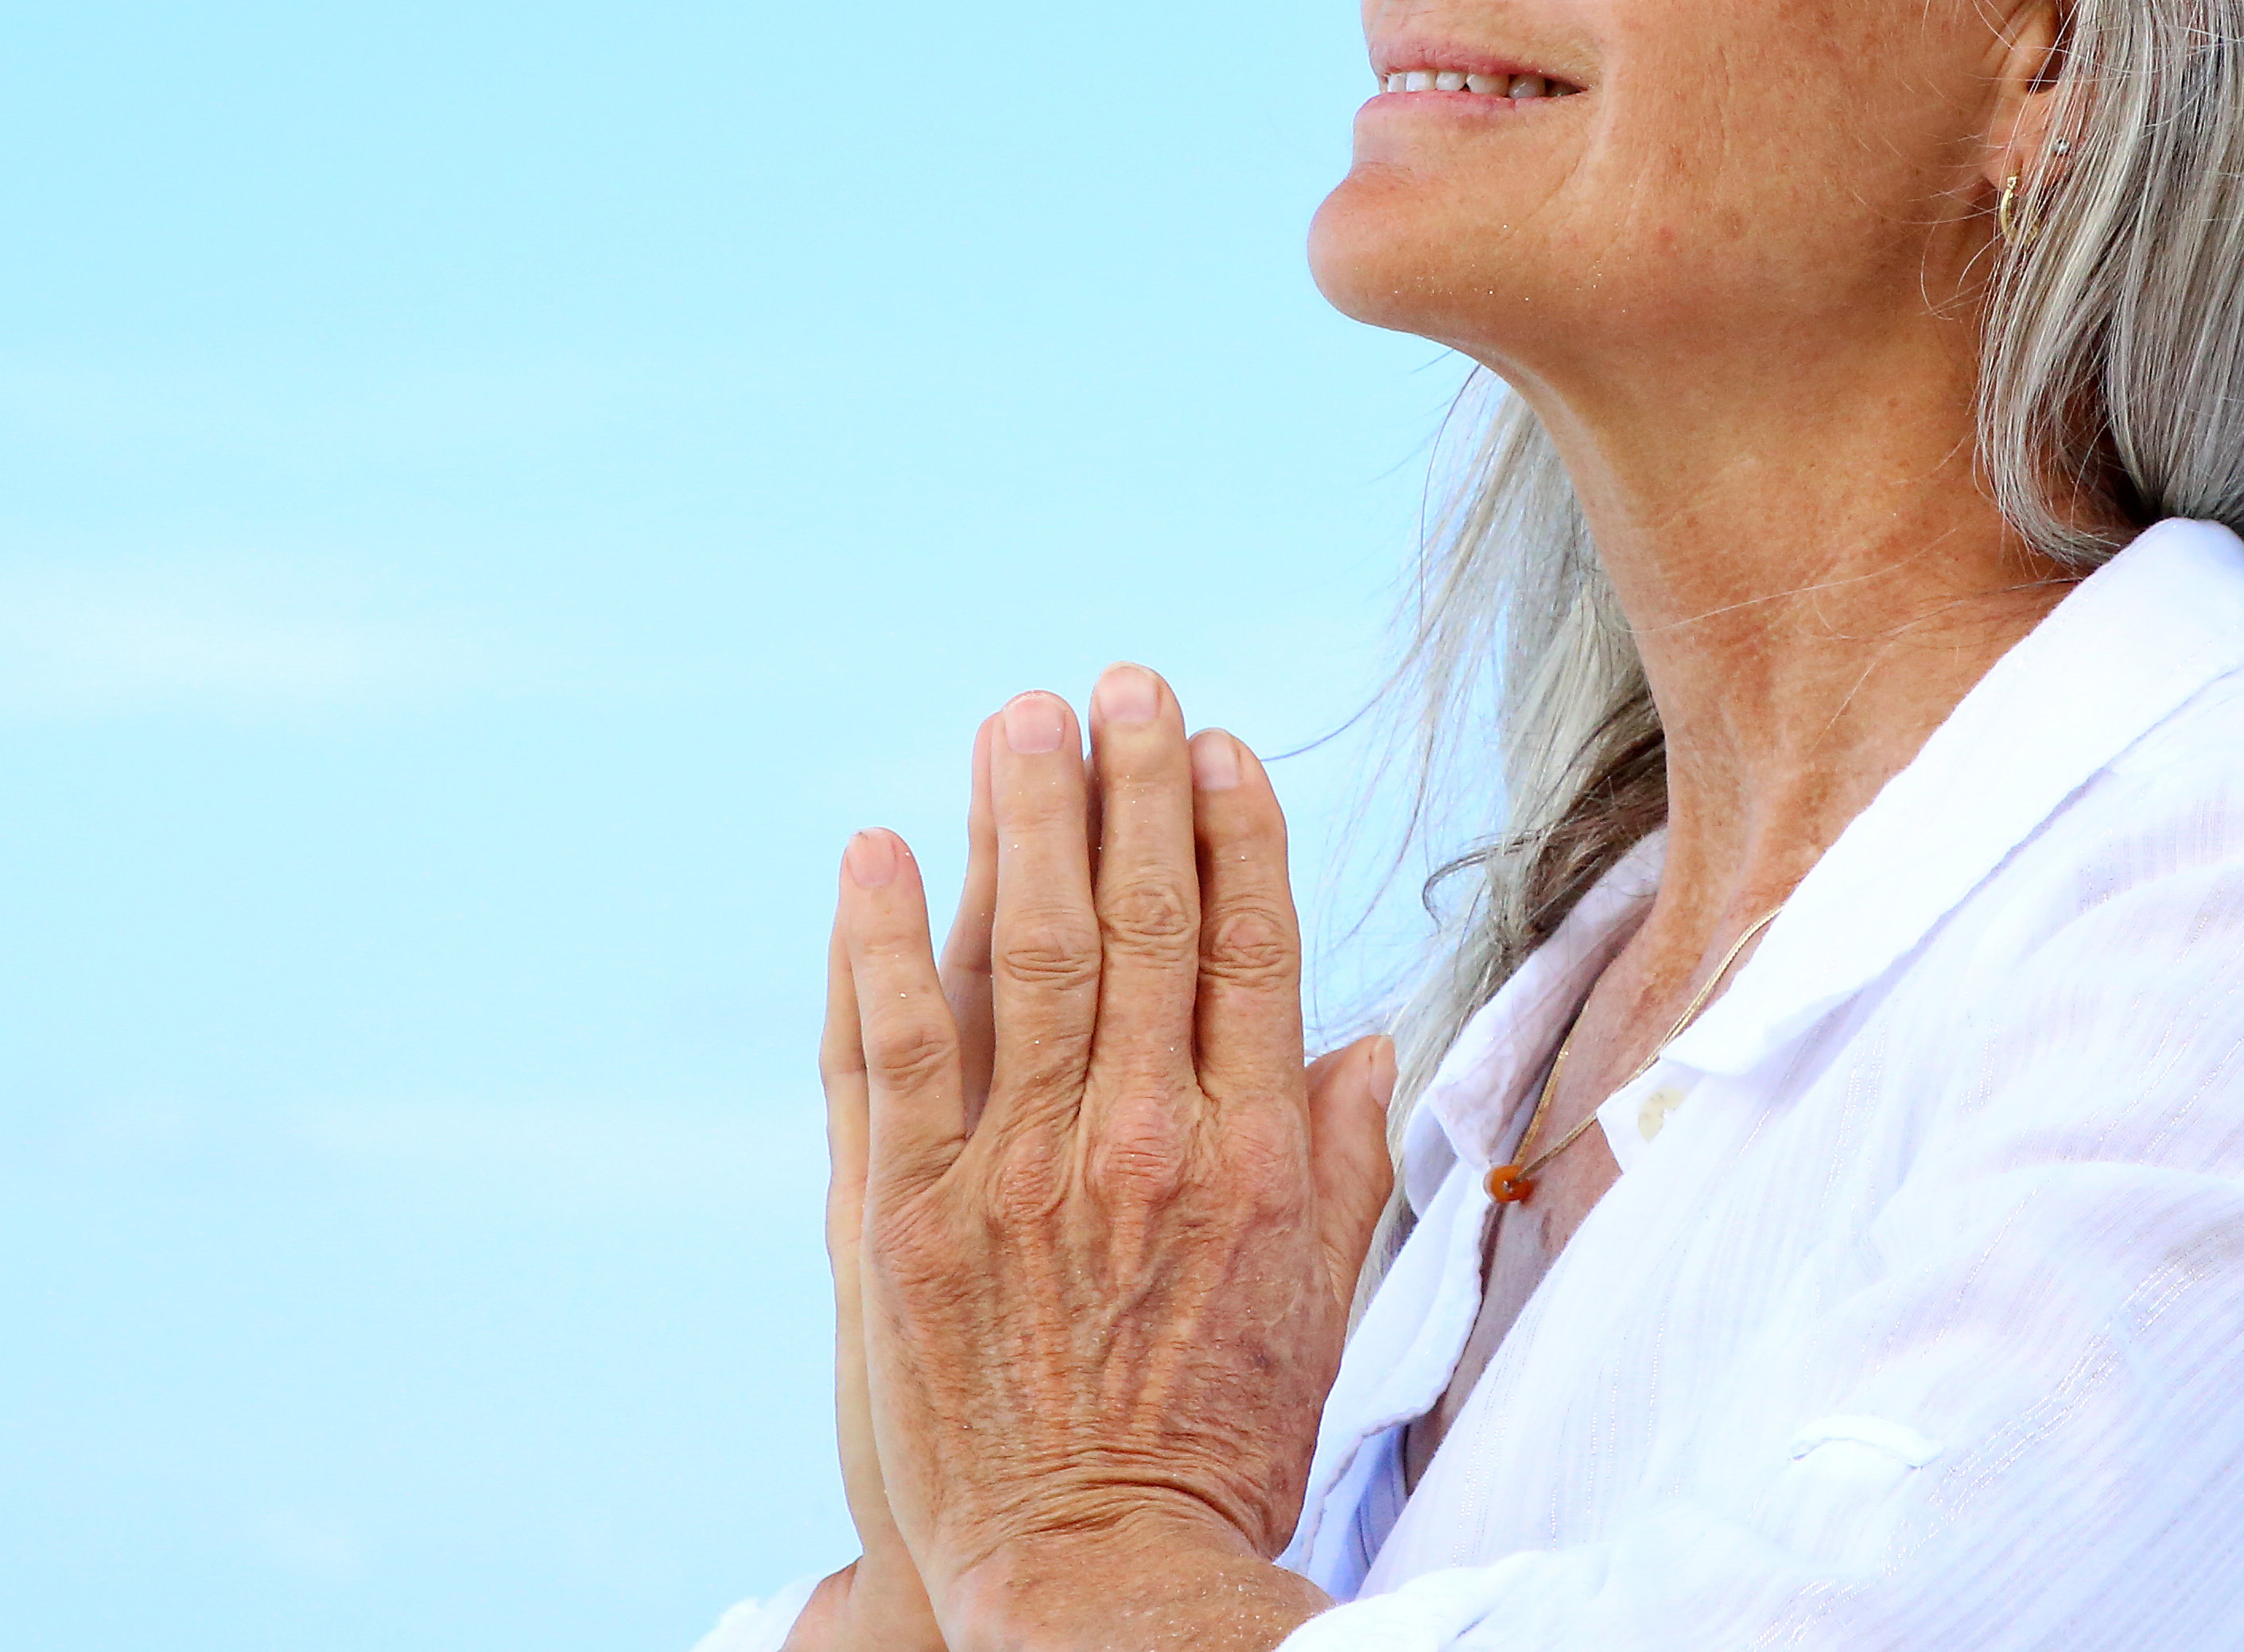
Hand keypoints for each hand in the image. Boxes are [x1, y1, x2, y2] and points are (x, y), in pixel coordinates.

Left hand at [830, 670, 1397, 1651]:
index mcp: (1251, 1158)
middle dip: (1131, 785)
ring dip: (1021, 821)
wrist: (1095, 1580)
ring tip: (1014, 718)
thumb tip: (1365, 1044)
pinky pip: (887, 1050)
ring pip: (1025, 955)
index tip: (1217, 743)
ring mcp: (1015, 1177)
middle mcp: (1141, 1145)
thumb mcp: (1319, 1306)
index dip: (1234, 830)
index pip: (1249, 947)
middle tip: (1117, 681)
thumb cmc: (1216, 1448)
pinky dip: (879, 940)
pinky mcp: (904, 1222)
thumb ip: (1342, 1164)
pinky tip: (877, 850)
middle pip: (1146, 921)